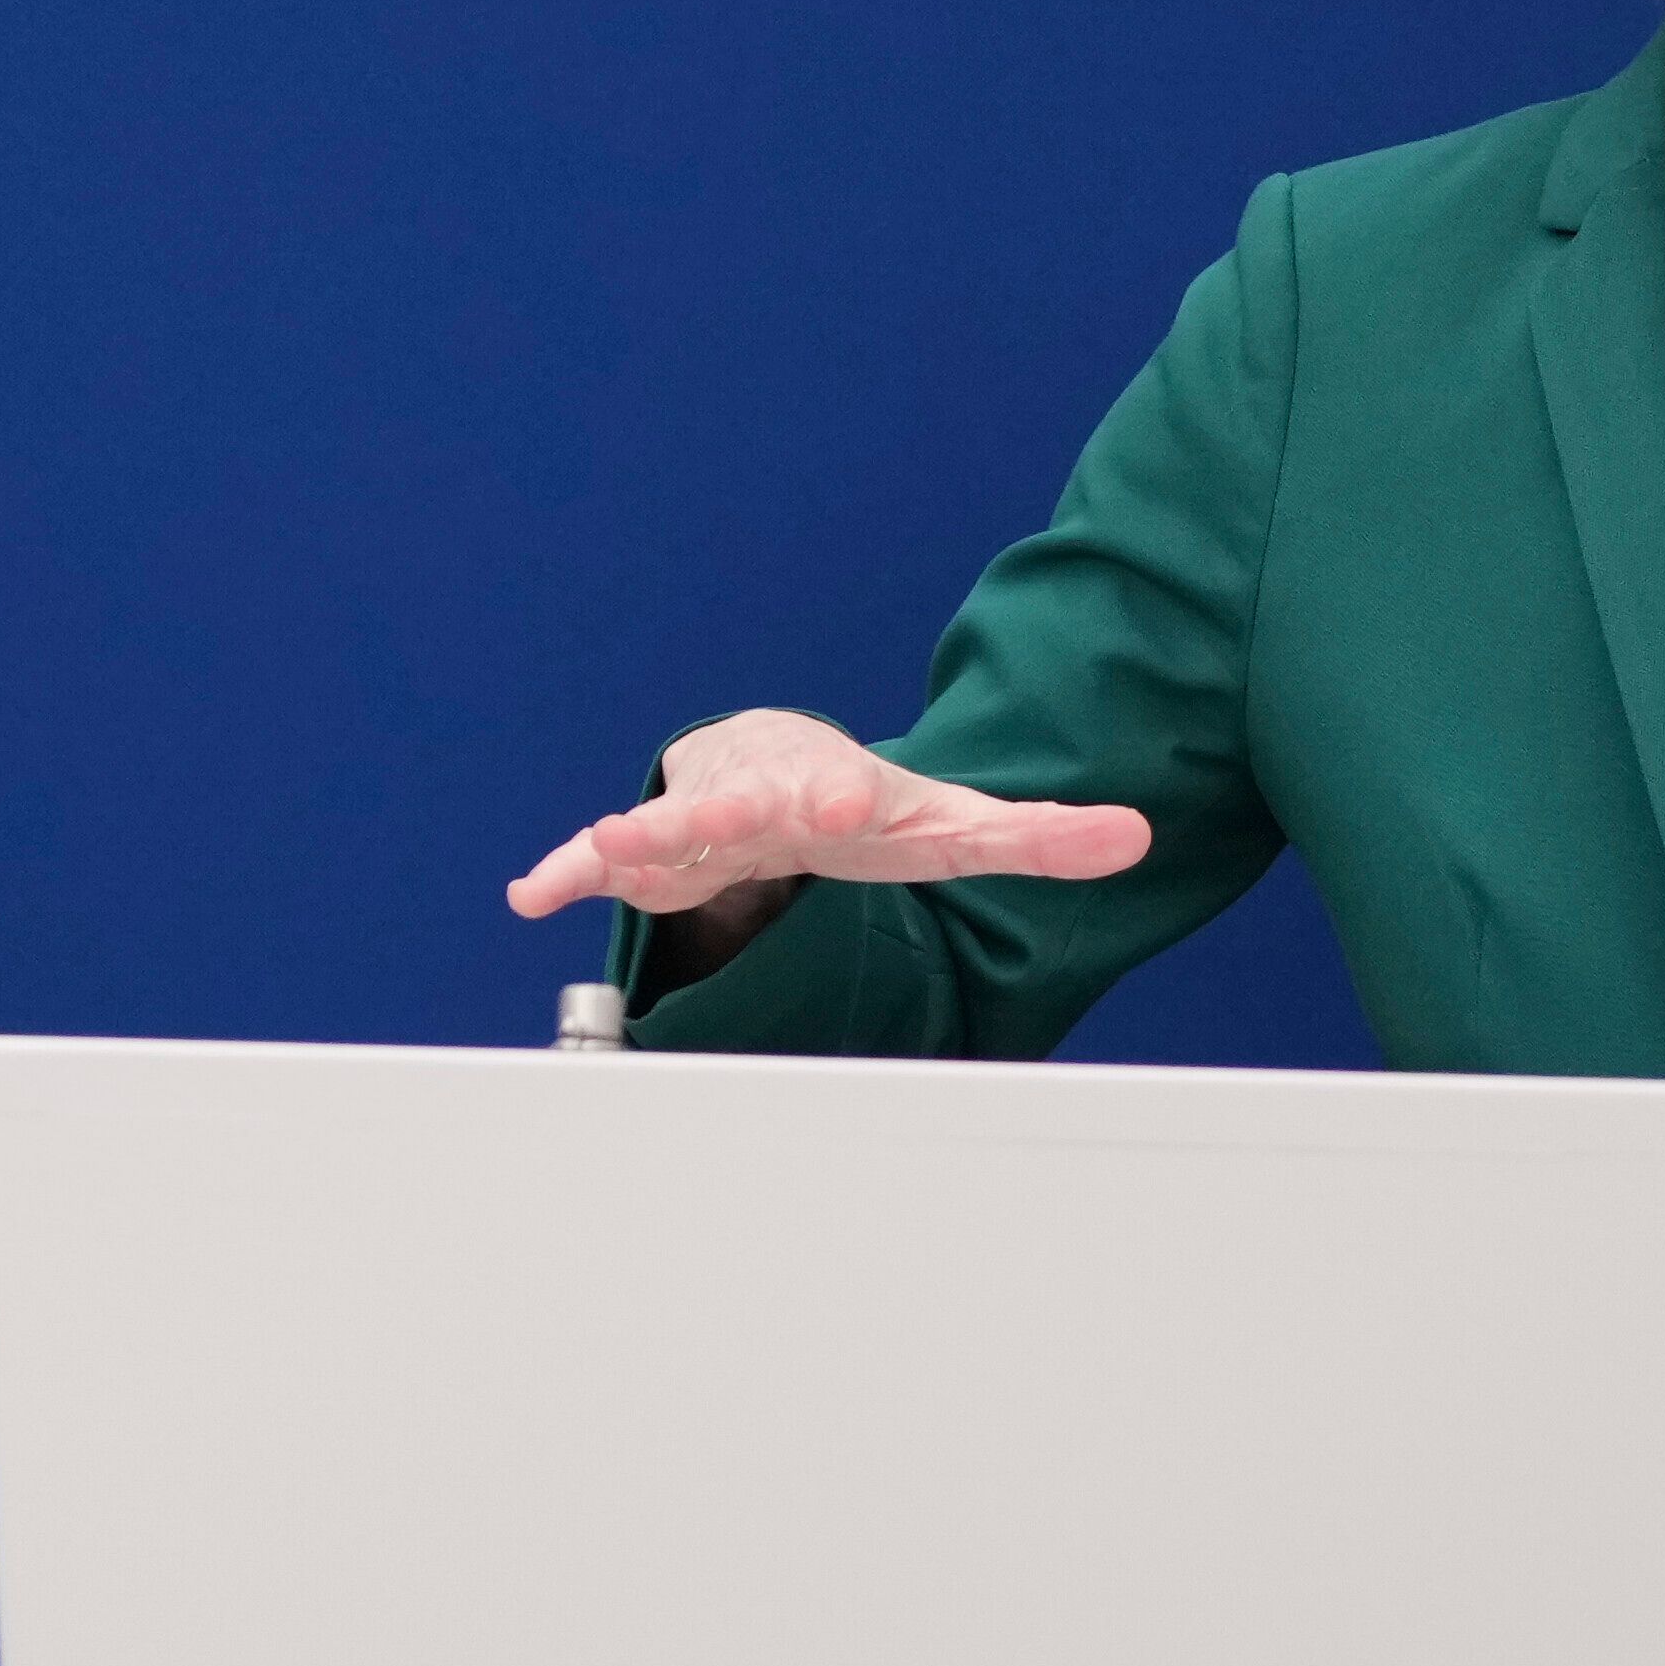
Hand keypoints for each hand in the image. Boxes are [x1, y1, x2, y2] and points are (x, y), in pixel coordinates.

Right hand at [504, 708, 1156, 923]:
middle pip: (747, 804)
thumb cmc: (873, 809)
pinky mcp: (654, 849)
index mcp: (839, 787)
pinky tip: (527, 896)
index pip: (848, 787)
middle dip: (729, 812)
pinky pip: (601, 858)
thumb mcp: (954, 826)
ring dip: (637, 843)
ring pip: (666, 831)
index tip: (854, 797)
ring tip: (614, 853)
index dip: (852, 792)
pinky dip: (565, 872)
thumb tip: (1137, 838)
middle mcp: (764, 794)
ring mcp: (701, 821)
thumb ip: (1037, 836)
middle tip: (717, 821)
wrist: (782, 769)